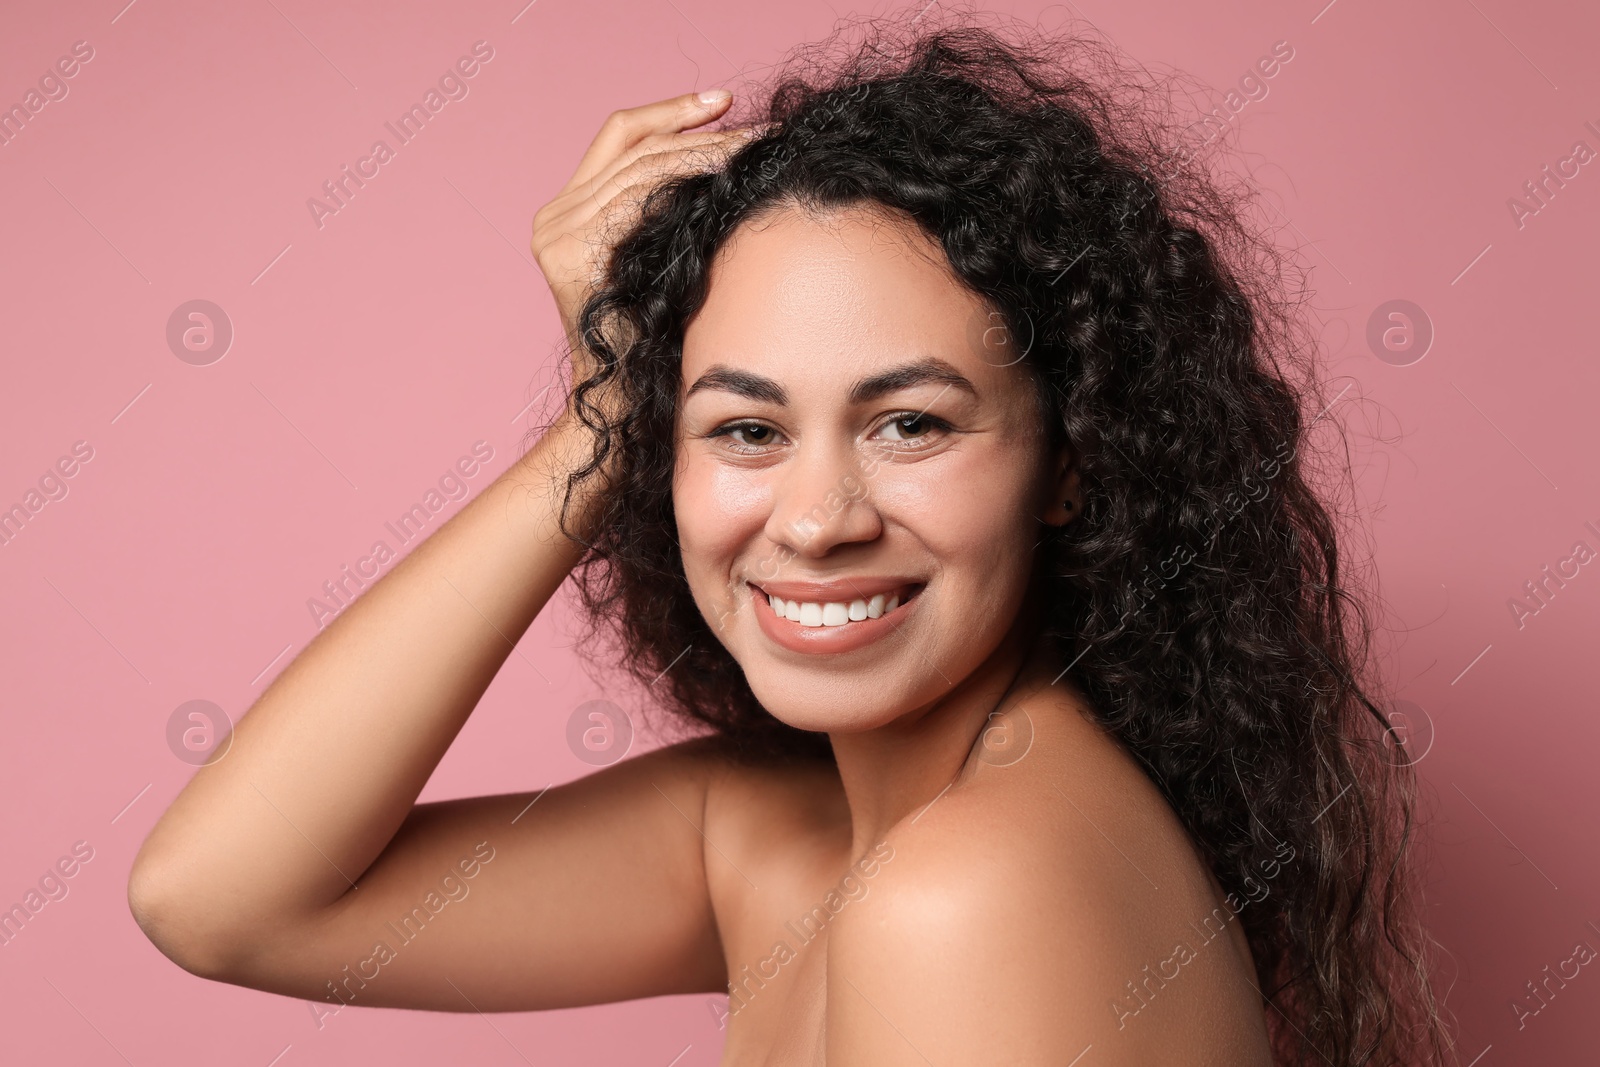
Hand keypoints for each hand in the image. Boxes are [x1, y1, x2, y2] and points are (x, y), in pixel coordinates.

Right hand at [531, 89, 758, 398]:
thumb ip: (670, 213)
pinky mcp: (570, 253)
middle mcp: (554, 217)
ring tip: (755, 147)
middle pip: (634, 147)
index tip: (725, 103)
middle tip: (760, 127)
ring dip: (705, 152)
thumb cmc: (656, 342)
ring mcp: (556, 233)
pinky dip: (684, 182)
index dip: (672, 114)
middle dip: (702, 130)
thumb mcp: (662, 261)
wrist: (626, 402)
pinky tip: (726, 177)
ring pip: (641, 167)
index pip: (621, 140)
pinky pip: (634, 201)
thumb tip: (727, 161)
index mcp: (568, 214)